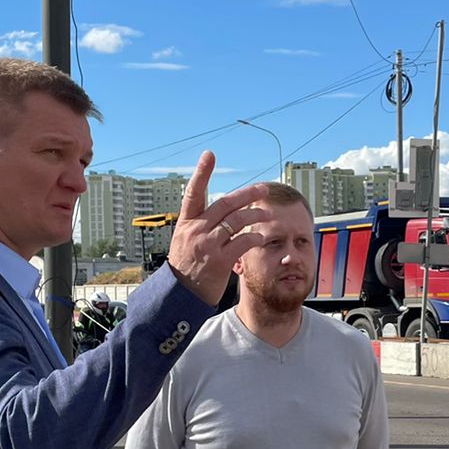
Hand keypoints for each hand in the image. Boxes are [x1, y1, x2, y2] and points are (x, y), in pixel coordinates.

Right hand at [166, 152, 270, 304]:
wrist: (181, 294)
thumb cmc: (186, 266)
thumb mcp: (184, 239)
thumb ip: (199, 223)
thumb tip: (219, 208)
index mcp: (186, 222)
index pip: (193, 192)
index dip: (201, 172)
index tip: (209, 155)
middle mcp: (196, 229)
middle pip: (226, 203)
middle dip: (248, 194)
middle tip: (263, 190)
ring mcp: (207, 244)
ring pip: (238, 221)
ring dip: (257, 217)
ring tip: (268, 217)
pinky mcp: (219, 260)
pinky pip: (243, 242)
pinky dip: (255, 238)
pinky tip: (262, 238)